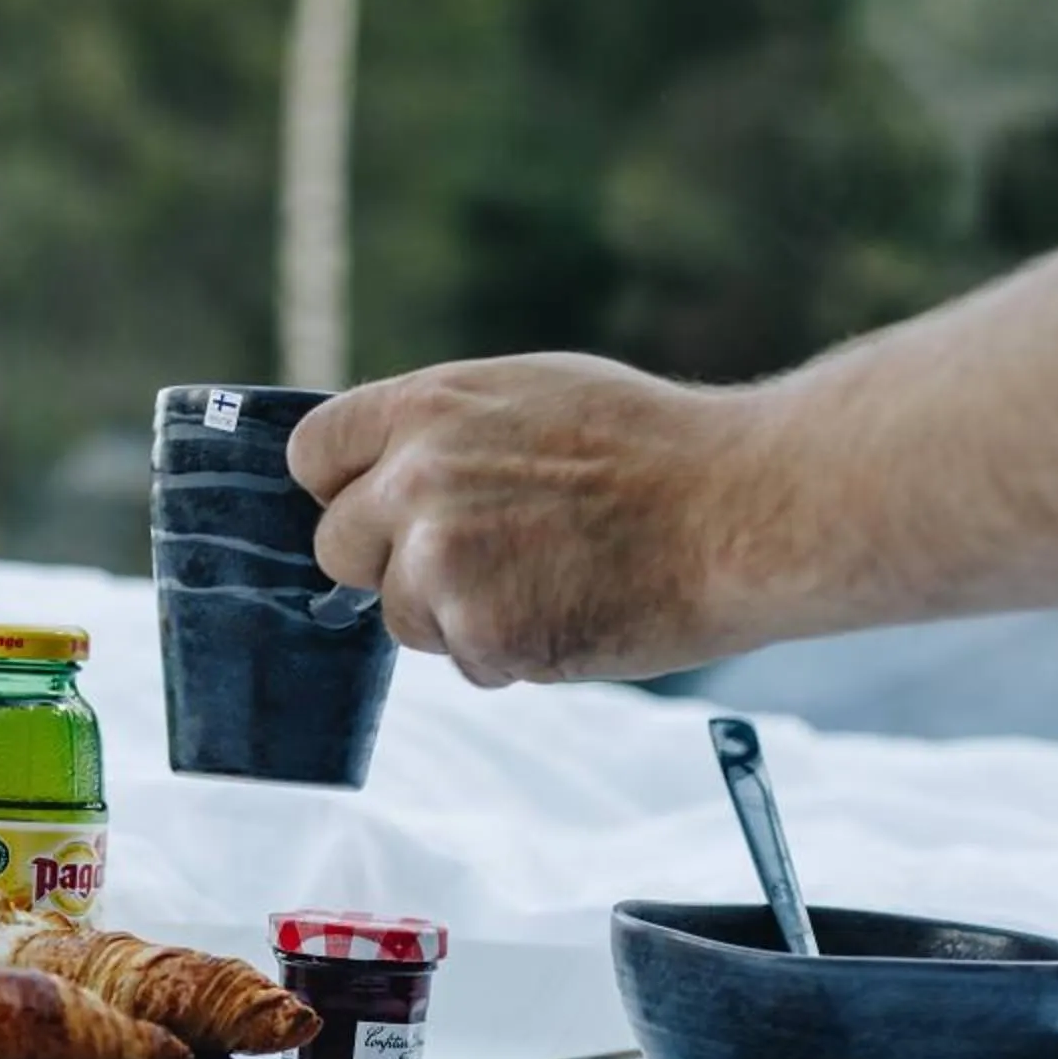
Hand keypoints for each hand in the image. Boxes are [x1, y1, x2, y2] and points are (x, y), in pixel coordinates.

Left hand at [287, 353, 792, 685]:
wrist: (743, 509)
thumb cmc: (656, 450)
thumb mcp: (532, 395)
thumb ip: (447, 433)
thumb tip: (387, 472)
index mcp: (428, 407)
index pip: (314, 456)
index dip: (344, 491)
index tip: (378, 511)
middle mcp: (416, 479)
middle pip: (337, 548)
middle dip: (393, 565)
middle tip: (478, 563)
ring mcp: (441, 561)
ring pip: (401, 616)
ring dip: (458, 617)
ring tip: (550, 582)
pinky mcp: (479, 633)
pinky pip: (464, 663)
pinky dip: (511, 655)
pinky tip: (574, 613)